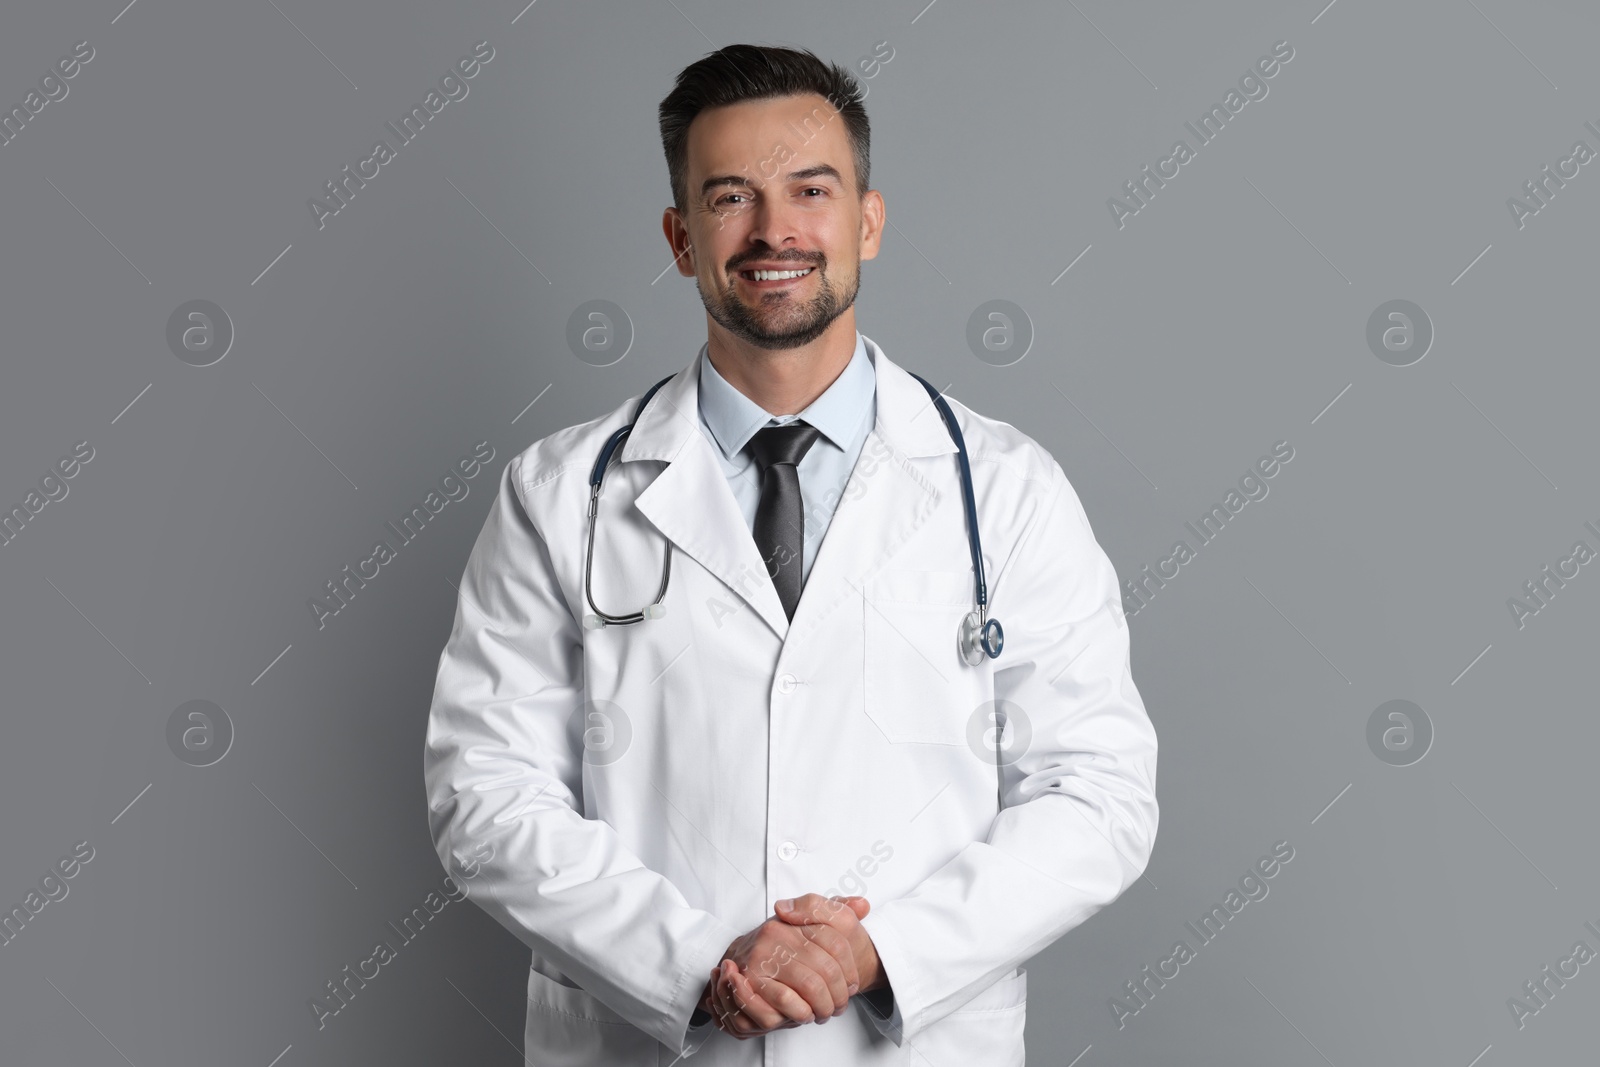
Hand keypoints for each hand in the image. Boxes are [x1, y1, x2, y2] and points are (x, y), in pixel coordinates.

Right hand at [702, 895, 873, 1038]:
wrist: (740, 956)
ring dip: (823, 1007)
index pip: (837, 940)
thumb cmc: (782, 945)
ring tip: (824, 1013)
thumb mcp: (807, 923)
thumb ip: (836, 912)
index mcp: (794, 918)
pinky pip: (786, 1001)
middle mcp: (777, 933)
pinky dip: (801, 1012)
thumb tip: (862, 905)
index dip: (851, 968)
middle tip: (839, 1006)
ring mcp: (762, 956)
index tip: (852, 985)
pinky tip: (804, 1015)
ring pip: (810, 985)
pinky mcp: (749, 980)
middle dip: (839, 994)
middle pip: (827, 968)